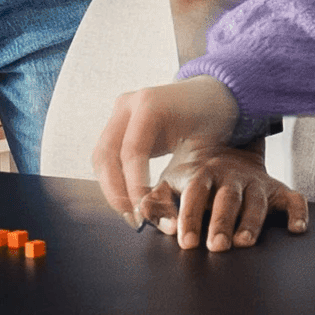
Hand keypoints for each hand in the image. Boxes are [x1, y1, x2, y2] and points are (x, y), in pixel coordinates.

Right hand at [92, 75, 241, 225]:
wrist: (211, 95)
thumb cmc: (214, 120)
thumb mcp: (206, 144)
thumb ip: (185, 176)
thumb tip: (168, 218)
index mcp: (151, 104)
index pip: (131, 151)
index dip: (133, 186)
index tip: (143, 213)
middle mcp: (128, 104)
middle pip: (106, 154)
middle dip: (116, 192)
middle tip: (135, 219)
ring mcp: (120, 112)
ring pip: (101, 157)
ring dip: (111, 189)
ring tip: (132, 214)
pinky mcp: (117, 123)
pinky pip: (106, 155)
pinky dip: (114, 180)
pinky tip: (129, 199)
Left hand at [158, 144, 307, 250]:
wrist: (224, 146)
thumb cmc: (190, 177)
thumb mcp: (167, 184)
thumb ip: (156, 205)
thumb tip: (166, 229)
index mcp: (202, 173)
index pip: (195, 194)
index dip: (191, 218)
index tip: (187, 242)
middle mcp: (231, 176)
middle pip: (228, 198)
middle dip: (223, 222)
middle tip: (218, 247)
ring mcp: (256, 182)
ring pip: (257, 200)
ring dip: (251, 222)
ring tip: (245, 243)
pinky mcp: (277, 189)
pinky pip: (293, 198)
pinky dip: (298, 212)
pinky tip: (297, 229)